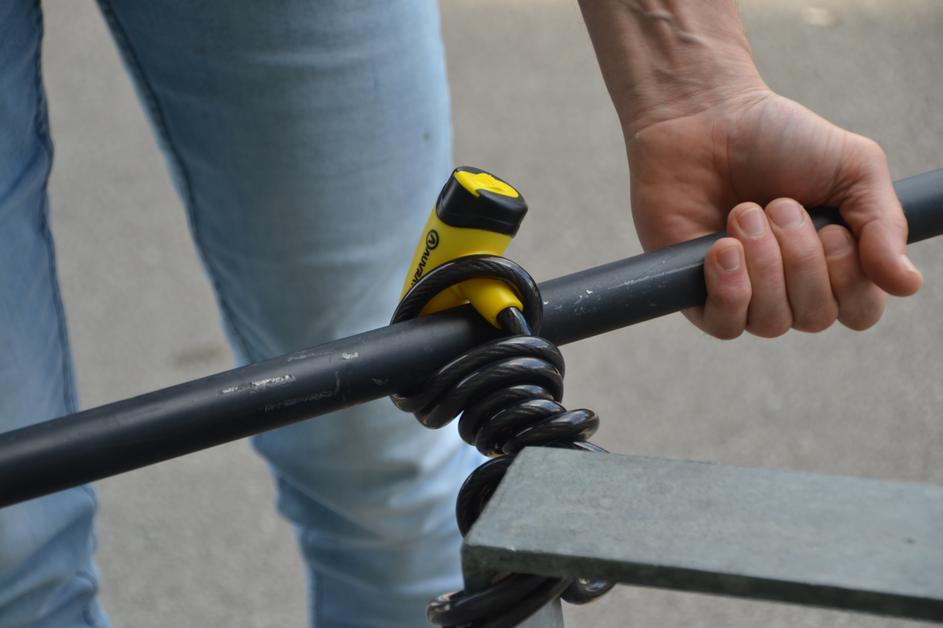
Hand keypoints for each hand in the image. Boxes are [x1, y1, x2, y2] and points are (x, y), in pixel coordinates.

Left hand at [627, 89, 921, 338]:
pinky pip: (724, 325)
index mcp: (833, 264)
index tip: (832, 227)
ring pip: (770, 322)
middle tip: (778, 204)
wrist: (704, 118)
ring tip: (744, 212)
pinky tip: (722, 248)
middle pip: (813, 317)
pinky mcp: (694, 293)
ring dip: (763, 263)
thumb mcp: (854, 168)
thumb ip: (884, 225)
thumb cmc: (778, 140)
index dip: (849, 277)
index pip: (859, 311)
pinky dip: (729, 289)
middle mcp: (788, 288)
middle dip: (800, 257)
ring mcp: (741, 293)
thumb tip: (907, 285)